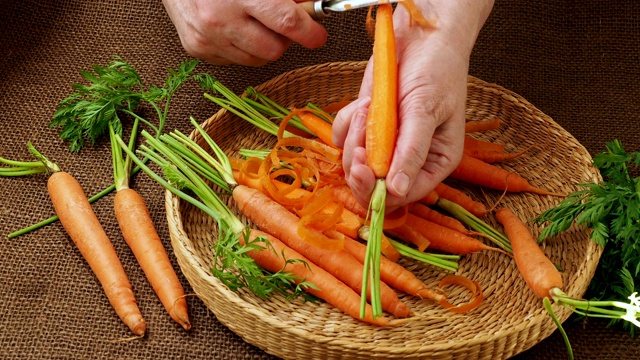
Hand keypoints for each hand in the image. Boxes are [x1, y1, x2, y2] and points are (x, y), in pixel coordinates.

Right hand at [162, 0, 327, 65]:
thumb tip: (310, 5)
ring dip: (263, 45)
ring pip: (255, 60)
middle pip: (273, 50)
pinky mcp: (196, 48)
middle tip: (282, 23)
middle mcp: (220, 19)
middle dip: (285, 39)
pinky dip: (241, 47)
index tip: (317, 36)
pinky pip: (234, 60)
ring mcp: (207, 38)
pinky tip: (234, 27)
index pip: (286, 22)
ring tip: (255, 22)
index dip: (309, 32)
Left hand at [332, 0, 493, 208]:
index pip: (403, 195)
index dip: (379, 191)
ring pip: (355, 164)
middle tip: (357, 146)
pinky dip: (347, 122)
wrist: (421, 34)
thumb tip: (397, 190)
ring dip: (354, 138)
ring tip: (367, 108)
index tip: (364, 170)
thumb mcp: (426, 111)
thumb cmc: (437, 69)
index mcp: (434, 162)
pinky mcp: (367, 126)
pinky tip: (364, 102)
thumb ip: (411, 152)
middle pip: (373, 187)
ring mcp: (385, 143)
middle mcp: (408, 158)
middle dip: (360, 168)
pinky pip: (345, 138)